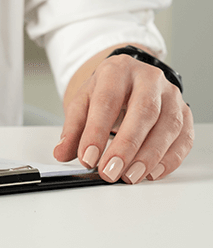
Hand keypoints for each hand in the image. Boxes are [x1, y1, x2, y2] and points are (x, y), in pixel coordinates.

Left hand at [53, 54, 193, 183]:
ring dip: (149, 156)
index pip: (107, 100)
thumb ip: (72, 129)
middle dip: (126, 146)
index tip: (87, 158)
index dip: (96, 132)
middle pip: (144, 111)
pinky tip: (152, 173)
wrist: (129, 78)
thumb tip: (62, 153)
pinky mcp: (185, 113)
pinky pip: (184, 138)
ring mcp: (171, 95)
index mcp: (118, 70)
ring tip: (129, 176)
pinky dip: (169, 159)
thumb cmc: (106, 91)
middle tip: (110, 172)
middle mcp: (149, 79)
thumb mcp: (82, 102)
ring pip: (168, 125)